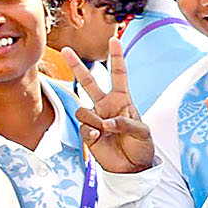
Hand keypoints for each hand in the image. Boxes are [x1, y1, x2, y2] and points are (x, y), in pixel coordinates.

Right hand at [69, 47, 155, 173]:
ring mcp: (95, 118)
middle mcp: (106, 106)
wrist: (132, 168)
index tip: (115, 39)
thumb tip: (106, 122)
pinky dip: (91, 133)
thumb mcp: (142, 132)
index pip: (119, 74)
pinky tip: (98, 138)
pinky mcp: (88, 133)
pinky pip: (83, 127)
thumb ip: (125, 122)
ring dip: (94, 119)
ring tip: (105, 130)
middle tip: (66, 50)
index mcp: (123, 100)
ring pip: (82, 109)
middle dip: (77, 66)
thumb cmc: (141, 147)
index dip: (117, 57)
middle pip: (88, 82)